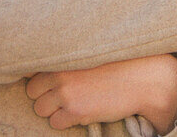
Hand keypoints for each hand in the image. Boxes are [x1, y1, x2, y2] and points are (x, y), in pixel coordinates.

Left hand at [26, 54, 176, 132]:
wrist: (144, 79)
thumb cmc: (121, 63)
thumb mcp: (92, 52)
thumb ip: (68, 58)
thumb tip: (41, 70)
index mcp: (64, 55)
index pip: (32, 69)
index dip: (41, 77)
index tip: (53, 80)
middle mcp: (60, 73)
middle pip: (32, 91)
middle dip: (46, 95)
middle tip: (67, 93)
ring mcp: (66, 92)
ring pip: (40, 109)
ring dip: (55, 109)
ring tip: (76, 102)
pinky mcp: (75, 111)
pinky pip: (55, 123)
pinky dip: (67, 120)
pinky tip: (84, 110)